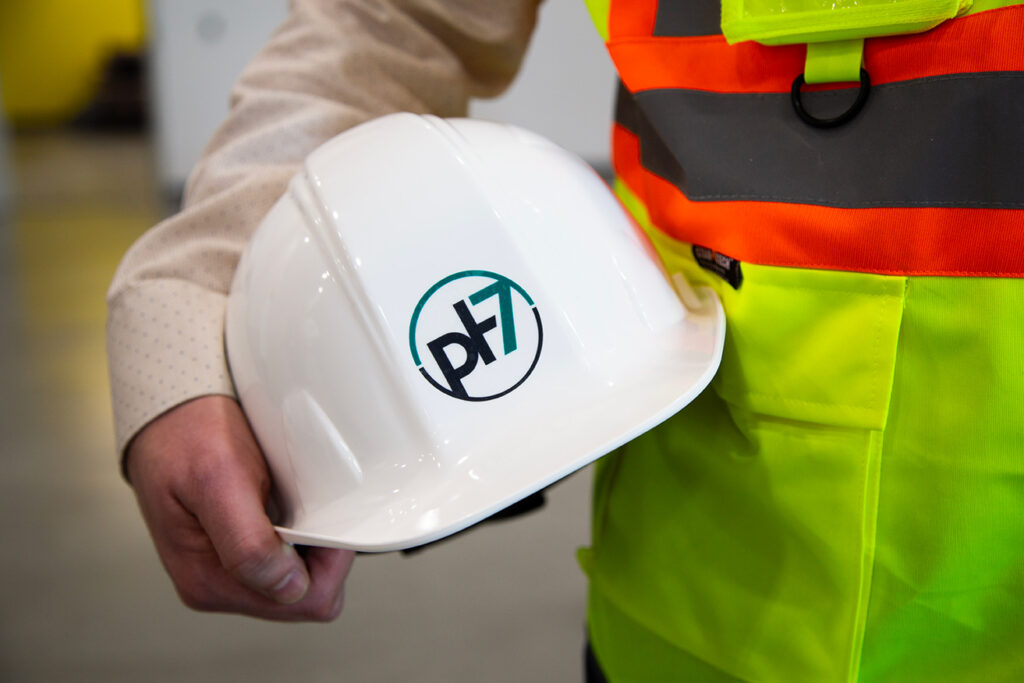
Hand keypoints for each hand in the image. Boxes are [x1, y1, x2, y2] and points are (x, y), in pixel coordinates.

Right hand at [125, 395, 353, 620]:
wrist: (167, 411)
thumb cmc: (187, 434)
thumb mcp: (218, 479)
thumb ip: (248, 542)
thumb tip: (288, 587)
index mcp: (208, 580)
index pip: (304, 600)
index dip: (330, 561)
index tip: (328, 517)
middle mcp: (215, 584)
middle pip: (304, 595)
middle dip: (322, 555)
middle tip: (312, 505)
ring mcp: (224, 570)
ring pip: (300, 579)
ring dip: (311, 544)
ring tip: (294, 503)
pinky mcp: (232, 552)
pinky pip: (287, 559)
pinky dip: (299, 535)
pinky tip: (287, 507)